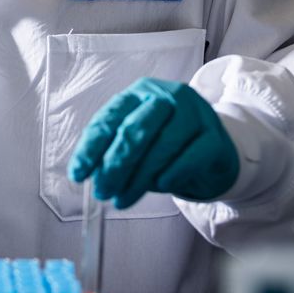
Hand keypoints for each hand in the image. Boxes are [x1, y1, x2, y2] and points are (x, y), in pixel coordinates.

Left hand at [67, 77, 238, 207]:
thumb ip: (114, 153)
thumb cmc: (167, 146)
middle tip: (103, 191)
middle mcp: (168, 97)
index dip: (91, 148)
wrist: (212, 152)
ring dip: (139, 177)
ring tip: (123, 199)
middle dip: (115, 164)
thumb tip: (91, 175)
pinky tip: (160, 185)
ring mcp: (195, 114)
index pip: (109, 118)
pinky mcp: (215, 137)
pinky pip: (191, 156)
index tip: (78, 174)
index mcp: (140, 94)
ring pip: (162, 144)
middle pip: (136, 129)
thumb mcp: (137, 144)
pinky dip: (172, 172)